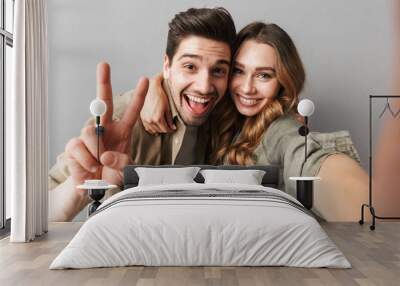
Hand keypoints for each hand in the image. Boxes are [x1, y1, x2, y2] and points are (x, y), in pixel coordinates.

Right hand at [65, 62, 148, 196]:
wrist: (94, 189)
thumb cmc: (112, 175)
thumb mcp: (124, 171)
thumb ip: (121, 163)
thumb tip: (104, 155)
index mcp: (122, 132)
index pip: (132, 112)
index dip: (139, 96)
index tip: (144, 79)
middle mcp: (105, 130)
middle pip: (103, 103)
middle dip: (103, 82)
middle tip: (104, 65)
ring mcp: (88, 137)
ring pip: (90, 131)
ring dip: (95, 150)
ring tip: (98, 166)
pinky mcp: (74, 146)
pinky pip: (78, 148)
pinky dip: (85, 161)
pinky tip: (88, 169)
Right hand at [140, 73, 175, 134]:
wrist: (150, 88)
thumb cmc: (159, 95)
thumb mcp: (167, 107)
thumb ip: (169, 119)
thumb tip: (172, 127)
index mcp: (158, 118)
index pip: (166, 129)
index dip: (170, 129)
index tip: (173, 128)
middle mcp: (150, 120)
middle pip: (160, 130)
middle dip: (165, 129)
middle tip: (169, 127)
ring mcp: (145, 119)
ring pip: (153, 130)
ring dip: (158, 129)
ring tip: (162, 126)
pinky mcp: (141, 117)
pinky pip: (147, 127)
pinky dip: (152, 128)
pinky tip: (155, 125)